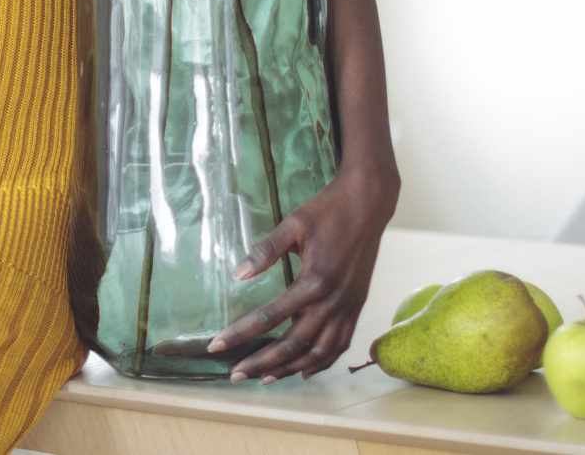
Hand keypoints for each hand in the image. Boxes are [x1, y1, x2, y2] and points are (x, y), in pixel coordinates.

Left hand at [206, 166, 398, 382]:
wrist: (368, 204)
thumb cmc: (328, 210)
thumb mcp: (293, 224)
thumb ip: (265, 250)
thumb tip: (238, 274)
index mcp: (314, 282)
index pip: (270, 317)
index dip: (240, 334)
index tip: (216, 346)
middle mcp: (332, 302)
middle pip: (293, 345)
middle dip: (262, 363)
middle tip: (235, 375)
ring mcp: (347, 308)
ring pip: (318, 352)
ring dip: (290, 368)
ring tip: (264, 379)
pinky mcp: (357, 307)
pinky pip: (340, 344)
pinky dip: (322, 362)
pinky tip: (305, 371)